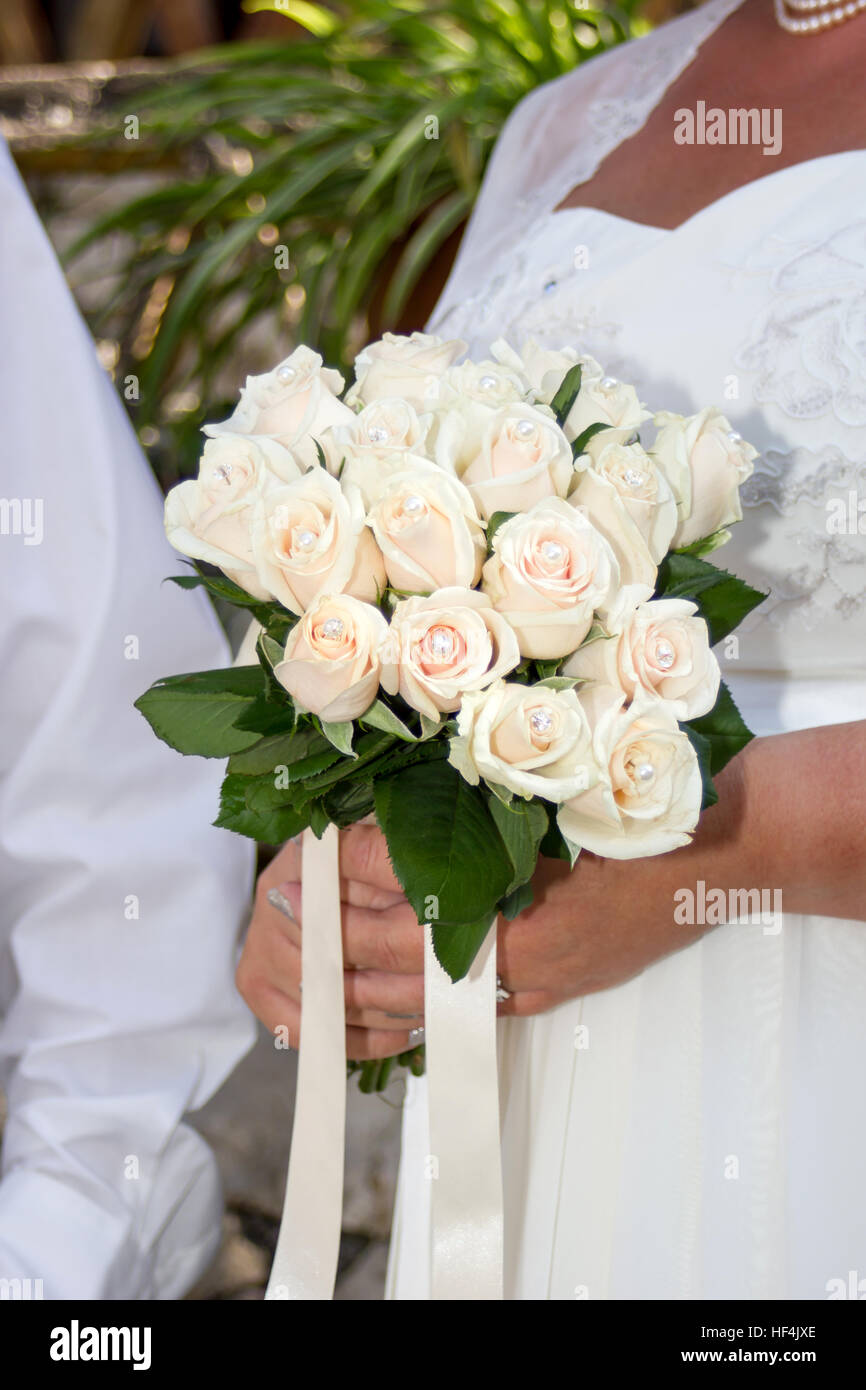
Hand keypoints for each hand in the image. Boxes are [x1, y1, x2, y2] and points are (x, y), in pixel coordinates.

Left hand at [237, 723, 865, 1047]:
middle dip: (330, 936)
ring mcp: (531, 985)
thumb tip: (384, 798)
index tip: (300, 861)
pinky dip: (403, 1023)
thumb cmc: (641, 818)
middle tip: (277, 912)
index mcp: (523, 897)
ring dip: (352, 985)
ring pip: (420, 1003)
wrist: (713, 861)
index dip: (348, 876)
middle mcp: (522, 954)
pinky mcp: (539, 998)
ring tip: (299, 963)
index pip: (410, 890)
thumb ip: (479, 802)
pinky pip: (456, 1023)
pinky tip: (362, 1013)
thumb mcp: (557, 794)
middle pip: (399, 956)